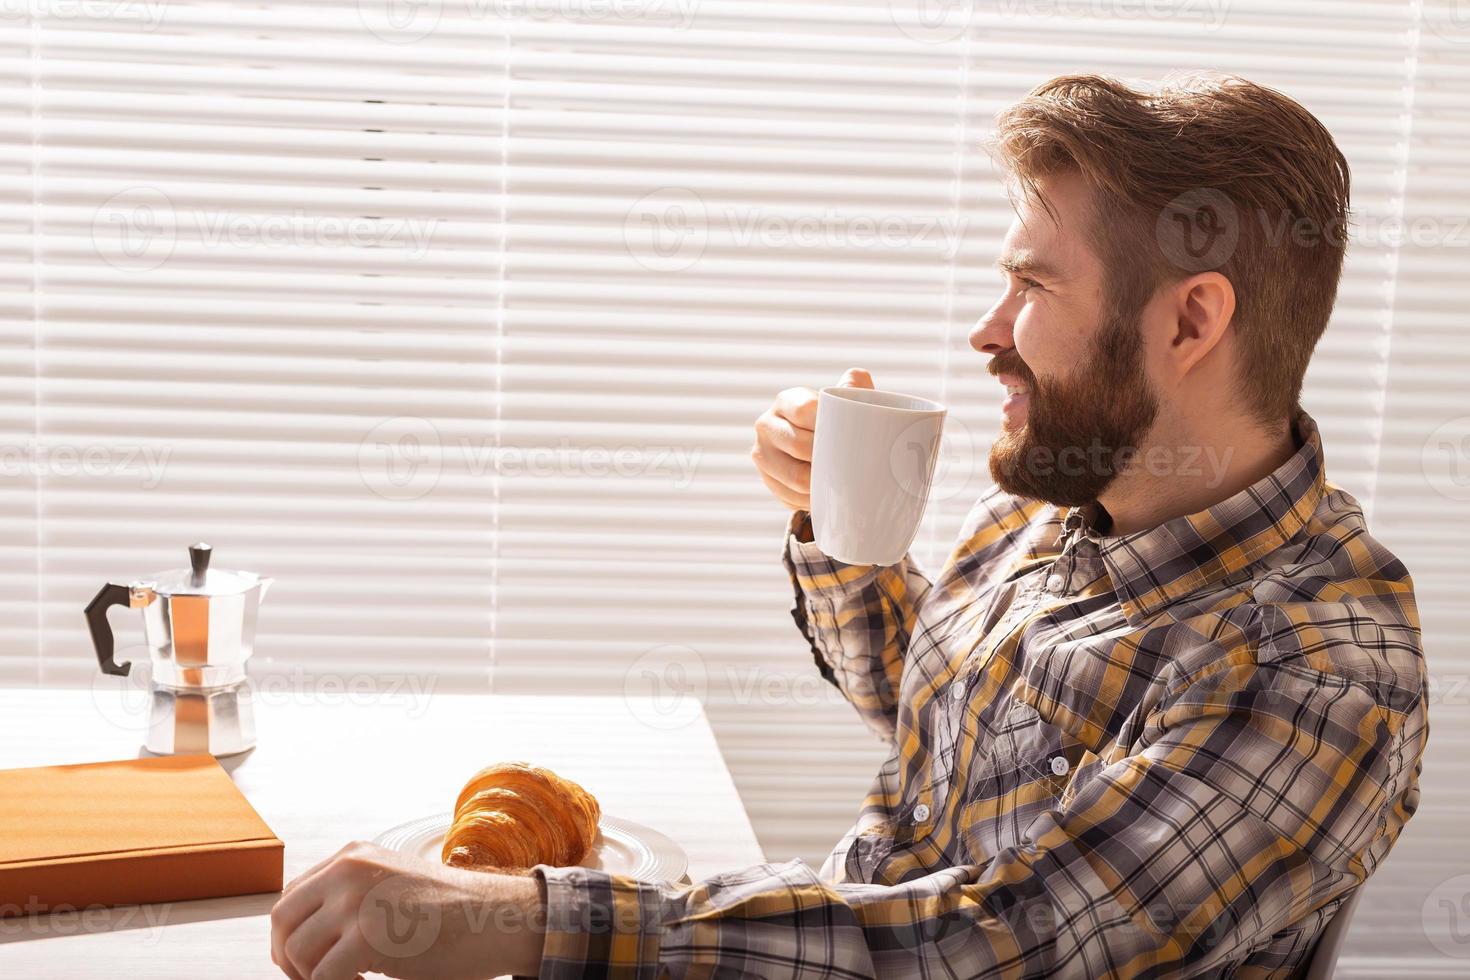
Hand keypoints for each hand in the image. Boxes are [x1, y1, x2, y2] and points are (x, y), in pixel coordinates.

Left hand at [269, 841, 544, 979]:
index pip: (293, 896)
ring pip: (297, 953)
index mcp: (353, 856)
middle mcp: (348, 870)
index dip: (293, 935)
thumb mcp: (393, 885)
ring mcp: (356, 901)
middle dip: (289, 958)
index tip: (309, 960)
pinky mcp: (368, 936)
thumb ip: (351, 896)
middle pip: (283, 921)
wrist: (498, 917)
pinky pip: (323, 977)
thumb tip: (302, 936)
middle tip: (315, 978)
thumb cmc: (453, 912)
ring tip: (353, 979)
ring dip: (315, 977)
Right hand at [751, 367, 873, 510]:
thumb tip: (856, 378)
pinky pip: (790, 496)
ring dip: (820, 483)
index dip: (828, 424)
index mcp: (787, 400)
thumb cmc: (836, 421)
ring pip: (795, 477)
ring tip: (839, 481)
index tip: (849, 434)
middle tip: (851, 463)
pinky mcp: (766, 479)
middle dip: (827, 457)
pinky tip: (824, 493)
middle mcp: (766, 424)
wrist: (815, 446)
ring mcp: (762, 453)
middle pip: (800, 446)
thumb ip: (853, 388)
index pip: (806, 410)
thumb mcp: (845, 402)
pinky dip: (810, 499)